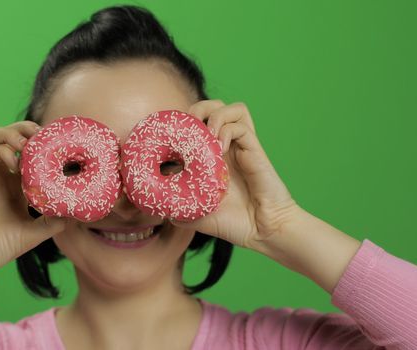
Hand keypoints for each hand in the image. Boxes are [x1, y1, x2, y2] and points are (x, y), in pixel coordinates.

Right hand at [0, 120, 68, 272]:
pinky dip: (1, 151)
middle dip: (24, 128)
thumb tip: (76, 213)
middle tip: (42, 135)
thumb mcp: (34, 232)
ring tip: (26, 144)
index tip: (56, 144)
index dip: (38, 142)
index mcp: (11, 182)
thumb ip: (54, 221)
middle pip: (5, 135)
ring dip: (9, 133)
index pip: (23, 150)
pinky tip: (15, 165)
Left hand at [169, 100, 304, 248]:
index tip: (168, 141)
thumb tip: (154, 205)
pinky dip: (225, 130)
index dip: (180, 125)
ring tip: (205, 137)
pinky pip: (240, 124)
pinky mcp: (254, 148)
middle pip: (211, 107)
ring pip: (229, 108)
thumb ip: (175, 208)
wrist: (261, 231)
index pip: (195, 125)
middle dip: (194, 111)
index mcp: (210, 157)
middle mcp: (225, 146)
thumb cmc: (231, 223)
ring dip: (211, 116)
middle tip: (186, 133)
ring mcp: (240, 146)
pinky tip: (219, 149)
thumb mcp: (194, 215)